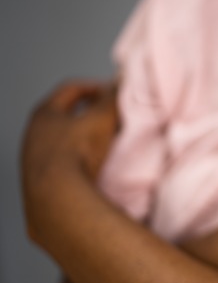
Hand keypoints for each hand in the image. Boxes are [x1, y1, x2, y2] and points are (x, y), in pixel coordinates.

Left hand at [21, 80, 118, 242]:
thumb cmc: (77, 153)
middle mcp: (32, 134)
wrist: (58, 199)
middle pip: (63, 116)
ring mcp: (32, 160)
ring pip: (61, 142)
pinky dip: (77, 162)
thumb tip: (120, 83)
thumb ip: (111, 99)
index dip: (94, 88)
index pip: (70, 90)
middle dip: (88, 115)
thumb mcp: (101, 120)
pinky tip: (92, 170)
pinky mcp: (38, 183)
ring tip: (104, 147)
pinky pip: (61, 164)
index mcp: (44, 113)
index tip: (111, 93)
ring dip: (82, 141)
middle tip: (110, 119)